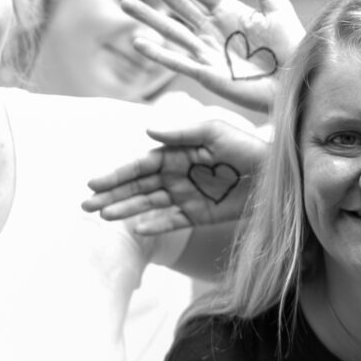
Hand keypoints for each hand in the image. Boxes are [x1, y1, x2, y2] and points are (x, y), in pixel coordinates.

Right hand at [82, 117, 268, 233]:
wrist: (274, 174)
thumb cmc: (246, 145)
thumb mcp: (215, 132)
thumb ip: (182, 133)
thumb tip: (147, 132)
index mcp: (176, 154)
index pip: (140, 166)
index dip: (117, 174)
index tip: (94, 183)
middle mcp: (175, 175)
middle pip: (137, 187)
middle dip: (111, 195)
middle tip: (86, 205)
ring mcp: (185, 196)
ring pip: (149, 205)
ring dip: (127, 210)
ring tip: (104, 216)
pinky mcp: (199, 215)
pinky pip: (172, 221)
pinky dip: (156, 225)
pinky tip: (139, 228)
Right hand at [122, 0, 305, 112]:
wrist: (295, 79)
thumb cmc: (290, 47)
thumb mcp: (277, 8)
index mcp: (227, 10)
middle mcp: (211, 29)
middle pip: (176, 2)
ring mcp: (207, 51)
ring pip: (171, 29)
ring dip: (148, 16)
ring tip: (125, 2)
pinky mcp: (207, 74)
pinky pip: (178, 62)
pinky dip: (158, 53)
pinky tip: (138, 41)